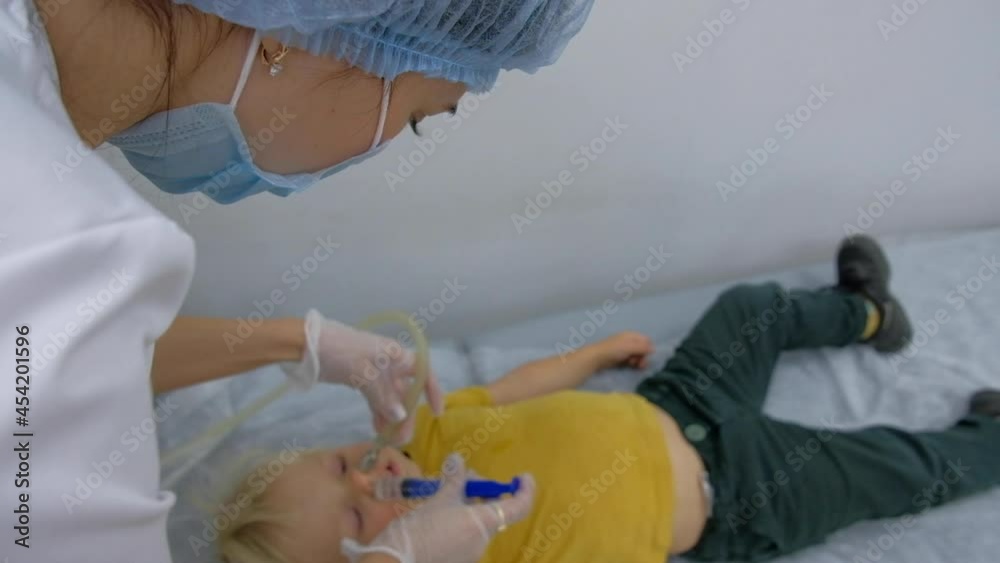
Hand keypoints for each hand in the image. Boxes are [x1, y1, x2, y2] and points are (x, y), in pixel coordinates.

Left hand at [281, 310, 444, 442]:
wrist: (310, 344)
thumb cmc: (343, 351)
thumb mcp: (366, 374)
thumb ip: (384, 396)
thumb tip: (401, 417)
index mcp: (397, 355)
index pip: (423, 372)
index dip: (433, 391)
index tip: (436, 413)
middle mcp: (390, 364)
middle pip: (406, 391)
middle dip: (408, 414)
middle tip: (403, 438)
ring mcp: (375, 373)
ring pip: (391, 398)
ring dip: (392, 418)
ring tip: (390, 439)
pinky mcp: (360, 380)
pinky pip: (376, 400)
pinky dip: (379, 413)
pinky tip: (378, 429)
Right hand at [342, 454, 535, 562]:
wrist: (396, 562)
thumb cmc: (420, 529)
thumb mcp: (438, 499)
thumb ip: (454, 479)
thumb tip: (458, 459)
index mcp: (484, 523)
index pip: (519, 507)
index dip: (525, 490)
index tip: (522, 476)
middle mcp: (483, 541)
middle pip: (493, 511)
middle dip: (479, 491)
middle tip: (459, 478)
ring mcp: (471, 554)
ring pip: (477, 522)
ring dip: (465, 505)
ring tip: (442, 493)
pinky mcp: (457, 560)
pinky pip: (464, 535)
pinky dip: (457, 520)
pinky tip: (437, 514)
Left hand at [593, 331, 654, 370]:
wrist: (597, 358)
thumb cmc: (613, 350)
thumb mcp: (630, 347)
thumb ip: (642, 348)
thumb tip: (654, 349)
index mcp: (632, 335)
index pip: (646, 340)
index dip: (648, 348)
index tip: (645, 356)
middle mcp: (629, 341)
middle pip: (643, 348)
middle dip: (643, 356)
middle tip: (639, 364)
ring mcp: (625, 349)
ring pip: (637, 355)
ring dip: (638, 360)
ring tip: (632, 364)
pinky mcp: (621, 357)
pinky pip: (631, 359)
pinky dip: (632, 363)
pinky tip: (629, 366)